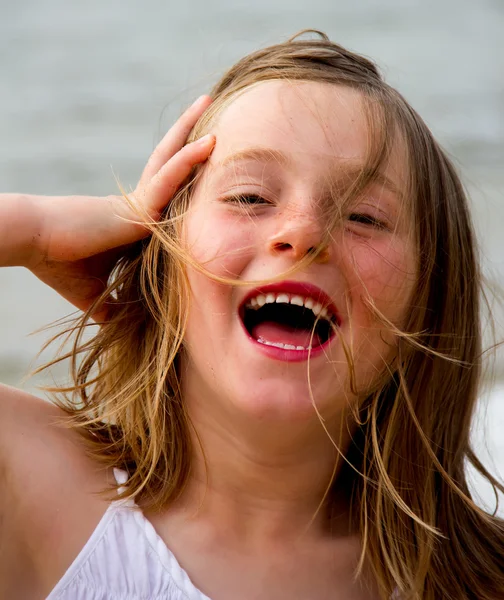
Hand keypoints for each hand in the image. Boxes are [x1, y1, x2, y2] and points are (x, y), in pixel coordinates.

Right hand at [27, 95, 213, 318]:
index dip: (186, 172)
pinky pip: (167, 179)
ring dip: (194, 134)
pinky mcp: (136, 206)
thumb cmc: (59, 263)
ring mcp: (140, 202)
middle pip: (172, 166)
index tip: (206, 157)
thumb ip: (114, 306)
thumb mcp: (95, 293)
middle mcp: (141, 205)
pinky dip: (188, 162)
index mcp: (135, 220)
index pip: (168, 193)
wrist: (32, 243)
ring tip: (210, 101)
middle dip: (190, 140)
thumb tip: (119, 330)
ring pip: (174, 163)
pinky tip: (209, 142)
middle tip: (212, 114)